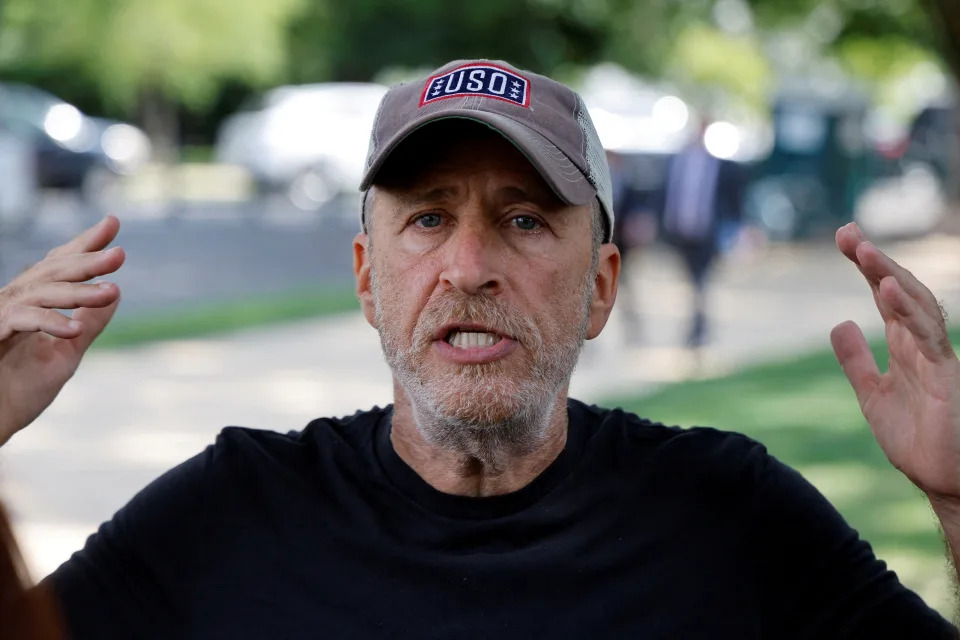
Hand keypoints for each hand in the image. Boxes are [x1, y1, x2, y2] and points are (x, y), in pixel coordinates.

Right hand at [0, 216, 124, 445]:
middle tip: (120, 253)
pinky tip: (75, 328)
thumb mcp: (67, 354)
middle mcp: (13, 304)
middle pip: (51, 271)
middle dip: (86, 260)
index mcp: (31, 305)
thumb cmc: (19, 391)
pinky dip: (50, 322)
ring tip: (111, 292)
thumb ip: (88, 325)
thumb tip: (114, 293)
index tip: (113, 223)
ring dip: (77, 291)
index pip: (59, 266)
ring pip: (40, 292)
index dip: (84, 244)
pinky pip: (22, 320)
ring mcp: (0, 317)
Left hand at [831, 222, 959, 501]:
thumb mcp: (872, 393)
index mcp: (905, 345)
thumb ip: (856, 360)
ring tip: (864, 251)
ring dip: (890, 276)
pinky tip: (886, 290)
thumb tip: (840, 322)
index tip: (845, 237)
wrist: (942, 480)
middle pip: (900, 291)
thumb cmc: (915, 438)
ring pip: (916, 306)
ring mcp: (937, 357)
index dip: (867, 267)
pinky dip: (907, 311)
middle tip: (848, 234)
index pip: (885, 296)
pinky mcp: (945, 375)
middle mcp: (922, 344)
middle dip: (875, 261)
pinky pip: (927, 335)